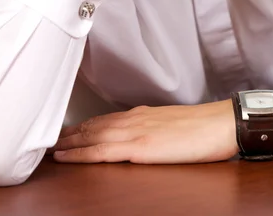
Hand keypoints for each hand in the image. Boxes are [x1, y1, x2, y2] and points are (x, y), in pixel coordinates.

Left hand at [51, 100, 237, 163]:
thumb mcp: (174, 124)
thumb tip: (146, 134)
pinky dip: (81, 153)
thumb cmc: (204, 127)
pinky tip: (69, 156)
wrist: (220, 123)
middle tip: (53, 140)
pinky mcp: (139, 147)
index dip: (85, 126)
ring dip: (70, 142)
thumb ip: (155, 127)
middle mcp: (135, 120)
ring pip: (92, 136)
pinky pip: (102, 150)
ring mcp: (135, 132)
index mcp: (144, 115)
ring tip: (53, 148)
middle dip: (71, 133)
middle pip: (94, 125)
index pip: (106, 119)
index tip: (70, 131)